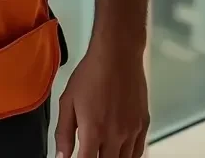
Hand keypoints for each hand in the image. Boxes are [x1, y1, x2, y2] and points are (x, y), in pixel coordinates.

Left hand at [55, 39, 148, 157]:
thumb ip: (63, 132)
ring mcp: (132, 132)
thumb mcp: (68, 100)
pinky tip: (119, 152)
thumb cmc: (91, 74)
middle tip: (90, 151)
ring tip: (102, 151)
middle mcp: (115, 135)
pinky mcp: (143, 125)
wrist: (117, 55)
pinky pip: (138, 152)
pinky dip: (128, 156)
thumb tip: (61, 156)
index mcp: (93, 130)